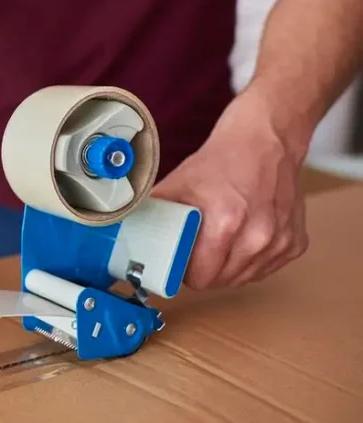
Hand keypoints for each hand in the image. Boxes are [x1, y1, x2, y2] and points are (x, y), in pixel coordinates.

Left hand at [152, 90, 308, 289]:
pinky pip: (265, 269)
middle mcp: (258, 235)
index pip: (201, 277)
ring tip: (220, 240)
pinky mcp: (296, 242)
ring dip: (229, 268)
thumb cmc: (220, 162)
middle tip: (198, 249)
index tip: (181, 261)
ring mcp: (281, 240)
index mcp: (226, 223)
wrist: (265, 142)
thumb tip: (127, 234)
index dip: (186, 272)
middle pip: (221, 281)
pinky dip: (252, 261)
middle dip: (205, 270)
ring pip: (244, 278)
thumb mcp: (177, 184)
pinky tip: (243, 238)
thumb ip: (154, 214)